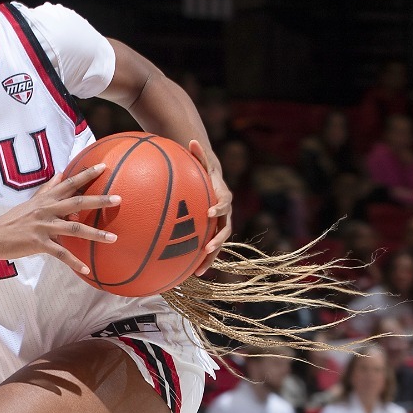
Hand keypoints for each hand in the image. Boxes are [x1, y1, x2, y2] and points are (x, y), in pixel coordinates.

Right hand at [0, 162, 118, 276]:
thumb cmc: (12, 220)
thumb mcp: (30, 201)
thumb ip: (47, 189)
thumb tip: (60, 174)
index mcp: (46, 199)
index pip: (69, 183)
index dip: (87, 175)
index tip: (104, 167)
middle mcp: (46, 209)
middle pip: (77, 202)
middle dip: (99, 200)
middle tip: (119, 199)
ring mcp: (43, 226)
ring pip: (74, 228)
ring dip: (96, 234)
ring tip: (113, 238)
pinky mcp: (38, 243)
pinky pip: (61, 253)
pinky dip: (74, 262)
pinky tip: (86, 269)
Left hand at [185, 138, 232, 277]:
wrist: (213, 184)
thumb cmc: (204, 172)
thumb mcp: (202, 162)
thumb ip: (198, 154)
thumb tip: (191, 139)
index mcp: (223, 198)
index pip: (224, 203)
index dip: (219, 208)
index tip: (209, 212)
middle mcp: (225, 214)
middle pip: (225, 229)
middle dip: (217, 240)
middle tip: (207, 247)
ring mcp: (220, 225)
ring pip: (218, 243)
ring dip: (210, 257)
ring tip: (198, 271)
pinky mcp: (212, 233)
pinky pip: (208, 248)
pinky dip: (201, 260)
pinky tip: (188, 272)